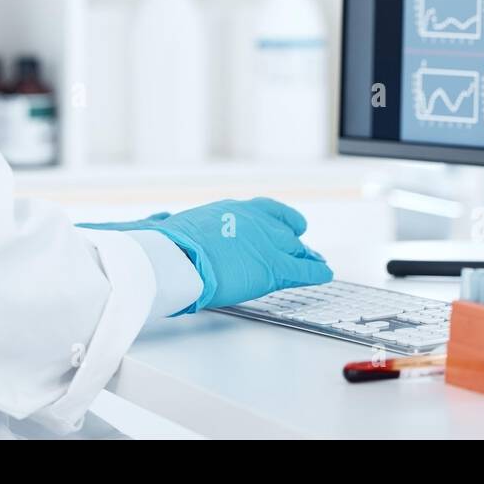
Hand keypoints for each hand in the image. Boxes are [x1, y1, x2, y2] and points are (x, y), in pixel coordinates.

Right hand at [77, 197, 331, 311]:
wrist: (174, 257)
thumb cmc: (165, 245)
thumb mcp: (171, 225)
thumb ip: (175, 223)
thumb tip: (159, 220)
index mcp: (231, 210)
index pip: (265, 209)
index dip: (279, 218)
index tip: (287, 223)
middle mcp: (254, 220)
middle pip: (284, 229)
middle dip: (295, 239)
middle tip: (304, 245)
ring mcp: (266, 242)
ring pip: (296, 249)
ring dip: (307, 256)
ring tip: (318, 262)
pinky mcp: (273, 266)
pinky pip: (303, 269)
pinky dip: (316, 271)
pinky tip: (324, 273)